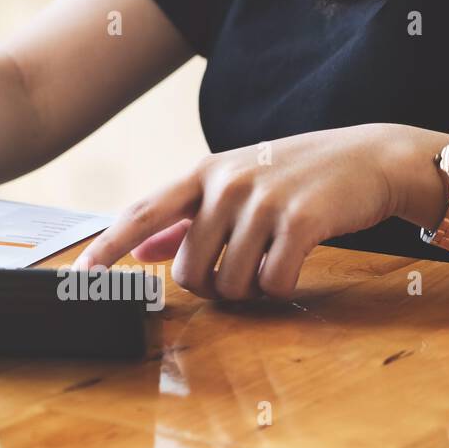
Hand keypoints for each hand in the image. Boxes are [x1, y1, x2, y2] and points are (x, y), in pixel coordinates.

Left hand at [73, 124, 448, 300]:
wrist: (369, 158)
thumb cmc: (293, 175)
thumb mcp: (234, 184)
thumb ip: (184, 218)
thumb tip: (142, 249)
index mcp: (200, 175)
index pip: (140, 213)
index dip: (107, 247)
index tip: (80, 274)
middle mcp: (223, 185)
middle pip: (187, 271)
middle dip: (210, 287)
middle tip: (237, 271)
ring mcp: (261, 201)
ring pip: (229, 283)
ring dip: (250, 289)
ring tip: (270, 261)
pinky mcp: (300, 220)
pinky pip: (272, 282)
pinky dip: (281, 287)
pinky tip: (293, 264)